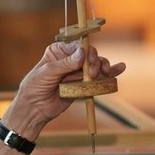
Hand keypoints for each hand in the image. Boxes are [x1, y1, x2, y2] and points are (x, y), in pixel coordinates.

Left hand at [3, 42, 126, 135]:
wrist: (34, 109)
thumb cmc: (34, 87)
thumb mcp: (47, 72)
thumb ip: (65, 64)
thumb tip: (82, 53)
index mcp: (59, 51)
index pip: (77, 45)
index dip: (86, 50)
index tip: (89, 60)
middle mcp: (70, 59)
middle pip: (89, 54)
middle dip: (95, 61)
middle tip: (94, 73)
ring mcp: (78, 72)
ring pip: (96, 65)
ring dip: (103, 67)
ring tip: (105, 73)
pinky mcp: (83, 84)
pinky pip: (98, 78)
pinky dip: (110, 74)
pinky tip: (120, 69)